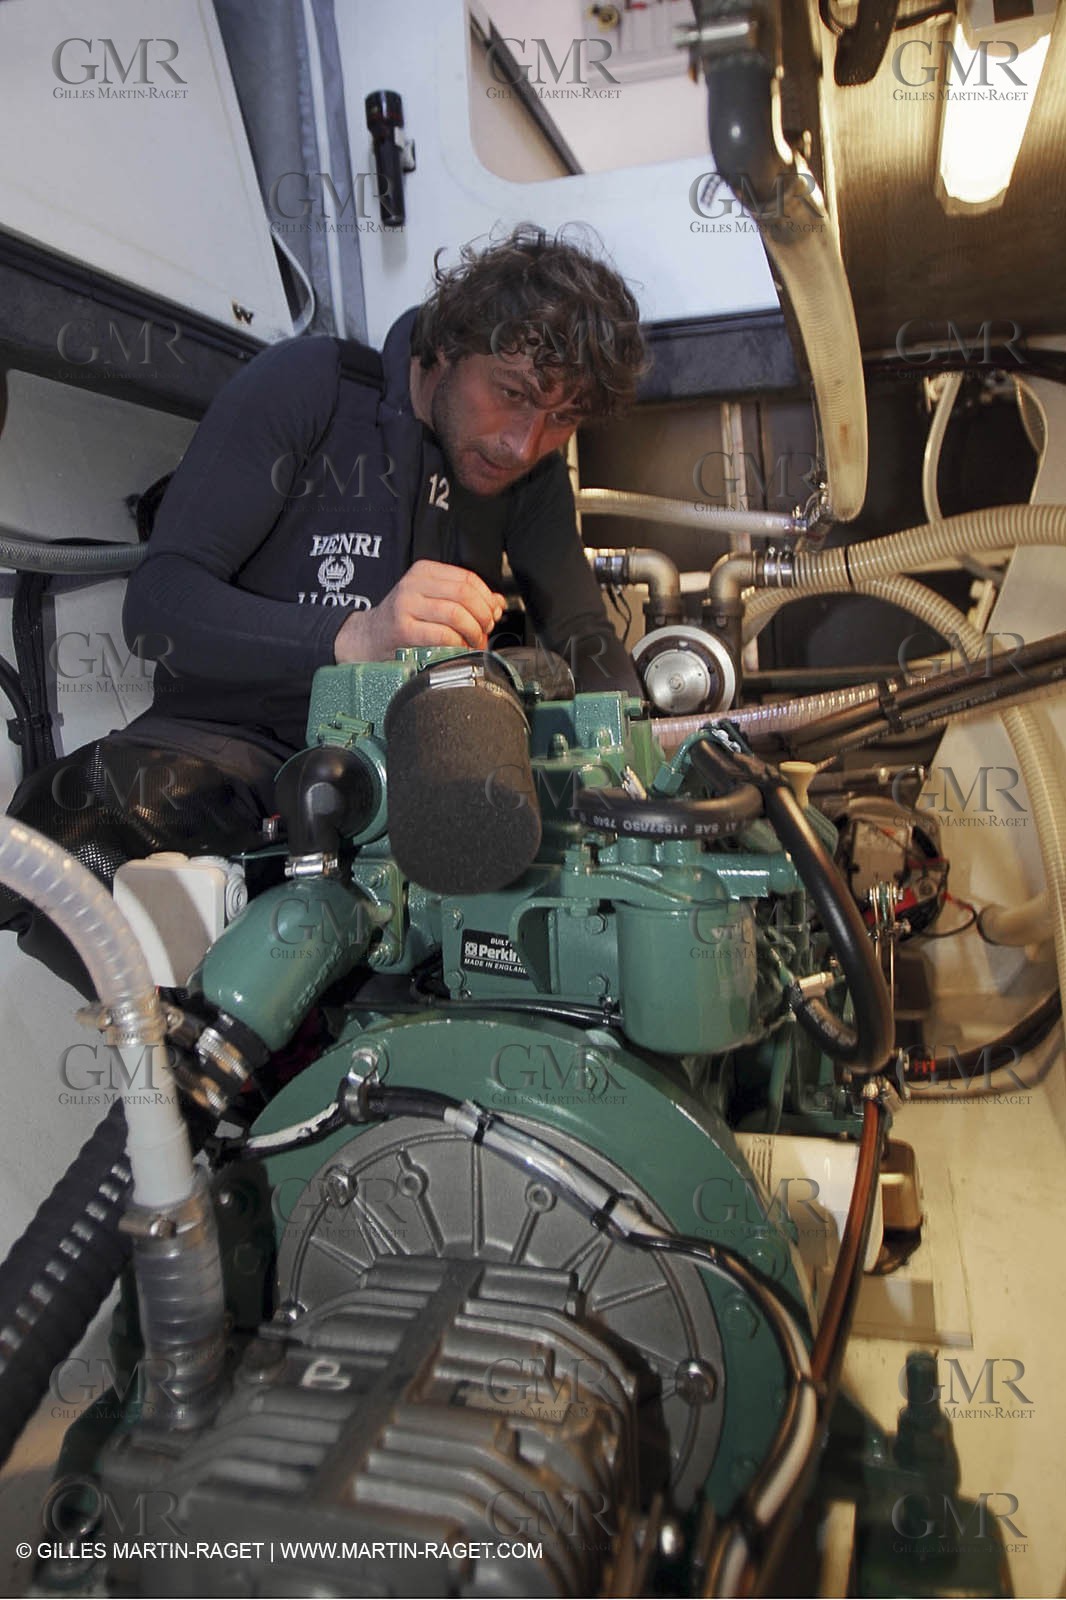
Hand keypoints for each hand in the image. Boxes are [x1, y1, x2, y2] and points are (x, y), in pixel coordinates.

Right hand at [334, 560, 505, 662]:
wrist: (368, 637)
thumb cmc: (403, 620)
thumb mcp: (433, 601)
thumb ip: (465, 599)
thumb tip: (498, 603)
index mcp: (424, 571)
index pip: (468, 578)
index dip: (487, 598)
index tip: (493, 614)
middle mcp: (414, 583)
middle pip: (465, 594)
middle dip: (483, 616)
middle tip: (485, 630)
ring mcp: (406, 605)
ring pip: (456, 613)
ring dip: (472, 632)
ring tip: (473, 641)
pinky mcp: (403, 629)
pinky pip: (442, 634)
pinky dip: (457, 644)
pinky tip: (458, 649)